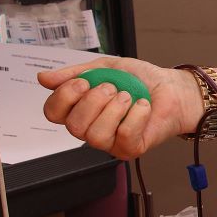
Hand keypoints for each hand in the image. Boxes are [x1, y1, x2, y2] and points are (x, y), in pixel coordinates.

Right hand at [39, 57, 200, 158]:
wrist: (173, 87)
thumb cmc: (140, 80)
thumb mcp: (105, 67)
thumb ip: (75, 73)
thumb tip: (43, 78)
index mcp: (80, 109)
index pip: (52, 113)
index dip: (64, 97)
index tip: (82, 82)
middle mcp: (91, 128)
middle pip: (73, 126)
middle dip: (93, 101)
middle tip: (112, 88)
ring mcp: (110, 142)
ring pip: (94, 136)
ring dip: (114, 109)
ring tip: (128, 97)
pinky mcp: (131, 148)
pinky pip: (124, 137)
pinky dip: (135, 116)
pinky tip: (142, 106)